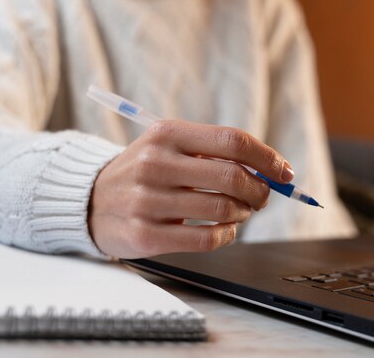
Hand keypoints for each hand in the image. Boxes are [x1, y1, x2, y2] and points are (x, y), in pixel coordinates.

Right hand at [88, 120, 294, 258]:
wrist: (90, 200)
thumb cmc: (143, 172)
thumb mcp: (168, 146)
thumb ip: (213, 153)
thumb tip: (270, 170)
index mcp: (166, 134)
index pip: (232, 141)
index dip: (267, 157)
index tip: (284, 171)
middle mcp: (155, 164)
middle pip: (232, 177)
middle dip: (260, 191)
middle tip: (263, 197)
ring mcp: (148, 201)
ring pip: (222, 210)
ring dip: (243, 213)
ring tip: (239, 212)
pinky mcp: (146, 235)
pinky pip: (206, 239)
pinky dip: (226, 236)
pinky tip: (224, 230)